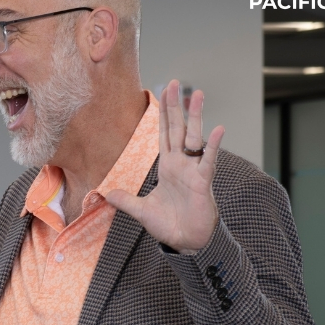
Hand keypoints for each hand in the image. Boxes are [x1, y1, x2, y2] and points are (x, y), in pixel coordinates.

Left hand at [104, 80, 222, 252]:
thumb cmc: (169, 225)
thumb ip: (126, 201)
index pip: (164, 134)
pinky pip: (209, 160)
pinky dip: (213, 145)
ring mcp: (193, 170)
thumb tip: (106, 193)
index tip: (163, 92)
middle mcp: (181, 164)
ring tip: (197, 94)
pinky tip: (218, 129)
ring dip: (196, 116)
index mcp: (168, 166)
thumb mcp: (141, 211)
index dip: (164, 113)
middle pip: (178, 128)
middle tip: (175, 82)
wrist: (186, 242)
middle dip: (176, 106)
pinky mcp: (203, 182)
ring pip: (194, 137)